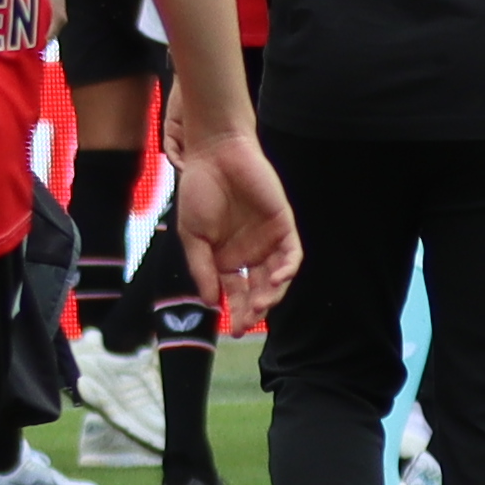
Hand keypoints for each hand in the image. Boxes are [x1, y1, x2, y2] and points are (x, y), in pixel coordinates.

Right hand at [166, 131, 299, 322]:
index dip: (235, 312)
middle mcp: (249, 253)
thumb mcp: (192, 236)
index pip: (234, 292)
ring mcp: (268, 240)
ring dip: (270, 294)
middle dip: (254, 309)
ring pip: (276, 277)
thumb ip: (202, 268)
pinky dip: (286, 269)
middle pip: (257, 290)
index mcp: (226, 258)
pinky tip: (274, 280)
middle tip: (248, 324)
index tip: (233, 330)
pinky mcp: (283, 225)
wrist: (215, 155)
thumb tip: (211, 302)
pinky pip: (291, 254)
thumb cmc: (199, 191)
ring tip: (260, 305)